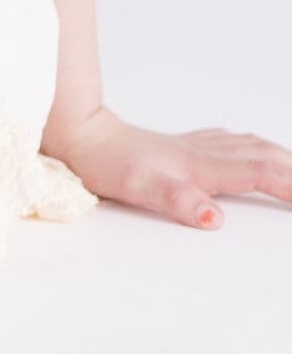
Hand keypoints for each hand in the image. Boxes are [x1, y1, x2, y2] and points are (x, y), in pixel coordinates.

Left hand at [42, 103, 291, 229]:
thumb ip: (178, 201)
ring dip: (278, 155)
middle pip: (263, 155)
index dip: (291, 184)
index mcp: (201, 166)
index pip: (259, 173)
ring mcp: (193, 145)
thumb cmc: (109, 163)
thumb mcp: (141, 189)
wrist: (83, 136)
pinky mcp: (181, 144)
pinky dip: (251, 147)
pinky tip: (245, 148)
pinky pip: (229, 142)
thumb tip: (213, 218)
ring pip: (249, 145)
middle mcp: (203, 152)